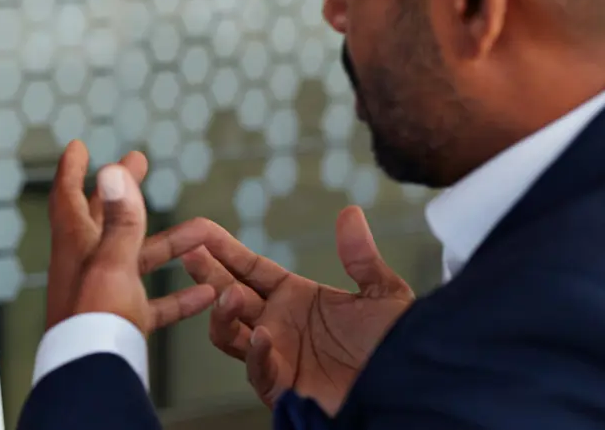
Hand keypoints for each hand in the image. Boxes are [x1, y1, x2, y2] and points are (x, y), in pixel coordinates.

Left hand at [46, 139, 216, 333]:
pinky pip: (154, 303)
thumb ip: (120, 219)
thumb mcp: (112, 261)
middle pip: (104, 217)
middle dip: (122, 189)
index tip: (78, 146)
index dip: (72, 169)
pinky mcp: (123, 321)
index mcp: (76, 244)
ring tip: (202, 226)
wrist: (92, 374)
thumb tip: (112, 170)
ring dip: (170, 243)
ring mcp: (105, 293)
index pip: (67, 196)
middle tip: (139, 160)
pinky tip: (207, 293)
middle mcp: (87, 264)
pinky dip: (179, 295)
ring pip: (139, 259)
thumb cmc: (94, 319)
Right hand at [162, 207, 413, 413]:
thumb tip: (349, 213)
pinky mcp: (284, 386)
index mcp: (295, 298)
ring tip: (229, 294)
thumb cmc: (400, 348)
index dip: (223, 249)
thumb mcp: (384, 295)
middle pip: (227, 293)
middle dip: (206, 273)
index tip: (199, 230)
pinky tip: (264, 335)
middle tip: (190, 251)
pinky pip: (259, 369)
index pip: (248, 268)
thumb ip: (362, 258)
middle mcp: (278, 324)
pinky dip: (257, 353)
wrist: (415, 391)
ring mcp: (277, 355)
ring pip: (229, 333)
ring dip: (222, 313)